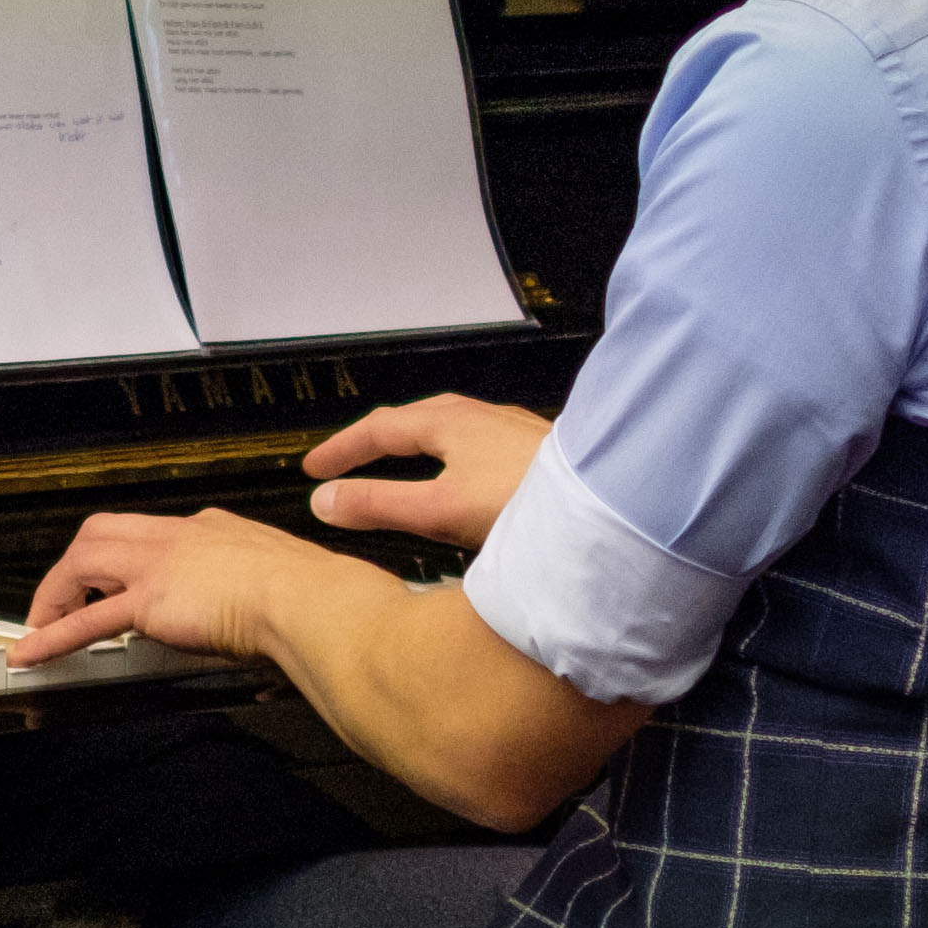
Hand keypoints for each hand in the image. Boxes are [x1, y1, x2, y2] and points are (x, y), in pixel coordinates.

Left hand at [6, 504, 311, 668]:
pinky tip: (32, 653)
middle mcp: (179, 537)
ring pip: (82, 561)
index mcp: (212, 530)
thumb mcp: (281, 582)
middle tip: (65, 599)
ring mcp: (159, 565)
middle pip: (101, 532)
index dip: (125, 557)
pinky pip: (86, 621)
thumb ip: (263, 600)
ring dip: (55, 595)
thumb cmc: (312, 597)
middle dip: (75, 566)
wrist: (311, 600)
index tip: (117, 581)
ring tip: (40, 626)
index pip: (151, 533)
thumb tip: (269, 643)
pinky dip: (52, 636)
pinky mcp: (150, 601)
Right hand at [298, 394, 553, 554]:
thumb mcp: (439, 511)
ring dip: (418, 446)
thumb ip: (378, 506)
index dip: (341, 449)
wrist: (613, 503)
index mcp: (450, 422)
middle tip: (349, 461)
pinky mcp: (539, 452)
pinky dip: (453, 457)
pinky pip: (480, 444)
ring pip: (453, 430)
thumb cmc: (532, 502)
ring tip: (402, 467)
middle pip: (415, 421)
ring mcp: (514, 431)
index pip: (378, 428)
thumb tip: (324, 502)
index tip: (314, 469)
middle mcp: (482, 417)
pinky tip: (469, 480)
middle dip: (377, 440)